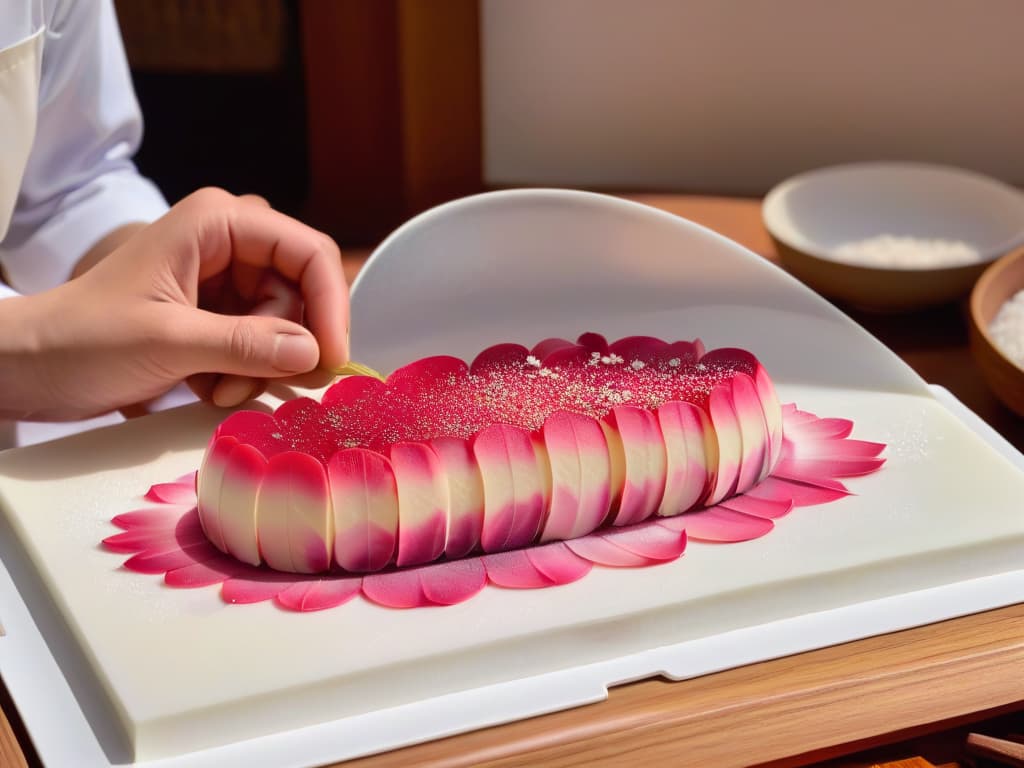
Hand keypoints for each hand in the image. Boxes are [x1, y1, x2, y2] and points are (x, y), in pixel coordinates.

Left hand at [1, 188, 348, 420]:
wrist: (35, 366)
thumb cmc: (85, 339)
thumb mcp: (169, 341)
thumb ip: (246, 345)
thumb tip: (314, 354)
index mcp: (218, 223)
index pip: (307, 252)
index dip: (329, 305)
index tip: (330, 360)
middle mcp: (229, 244)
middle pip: (301, 293)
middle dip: (284, 345)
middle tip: (254, 384)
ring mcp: (224, 281)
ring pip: (285, 325)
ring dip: (260, 367)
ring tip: (218, 389)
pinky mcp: (218, 315)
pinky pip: (262, 344)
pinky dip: (245, 374)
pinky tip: (210, 388)